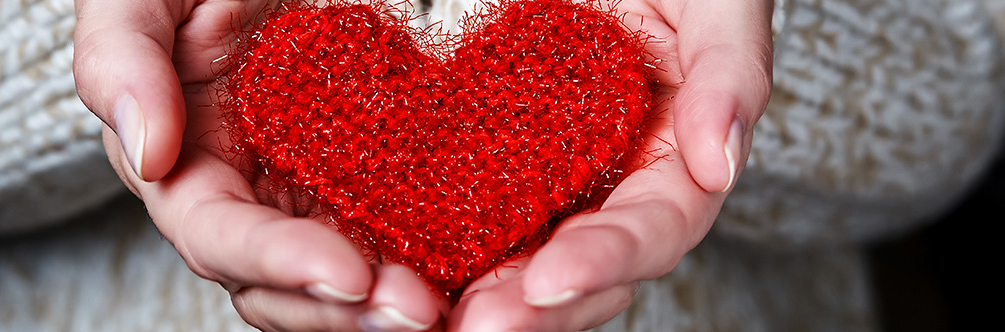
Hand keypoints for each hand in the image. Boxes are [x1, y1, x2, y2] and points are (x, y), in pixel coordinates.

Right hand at [73, 0, 443, 329]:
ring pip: (346, 281)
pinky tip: (476, 271)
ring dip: (392, 304)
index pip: (221, 239)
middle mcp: (249, 204)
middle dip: (347, 312)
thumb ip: (120, 60)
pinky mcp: (370, 184)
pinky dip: (433, 261)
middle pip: (288, 287)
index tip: (346, 274)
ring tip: (449, 309)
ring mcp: (313, 200)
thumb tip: (147, 152)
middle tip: (418, 311)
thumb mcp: (142, 0)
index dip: (279, 262)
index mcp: (184, 173)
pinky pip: (399, 236)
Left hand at [445, 0, 772, 329]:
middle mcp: (613, 187)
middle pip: (583, 270)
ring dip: (481, 295)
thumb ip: (732, 72)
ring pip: (519, 257)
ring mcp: (550, 181)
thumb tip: (722, 161)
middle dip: (536, 308)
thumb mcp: (716, 4)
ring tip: (435, 318)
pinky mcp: (493, 162)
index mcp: (677, 162)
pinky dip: (436, 246)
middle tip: (483, 326)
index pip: (654, 229)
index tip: (553, 279)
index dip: (609, 261)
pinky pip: (464, 214)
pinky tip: (400, 267)